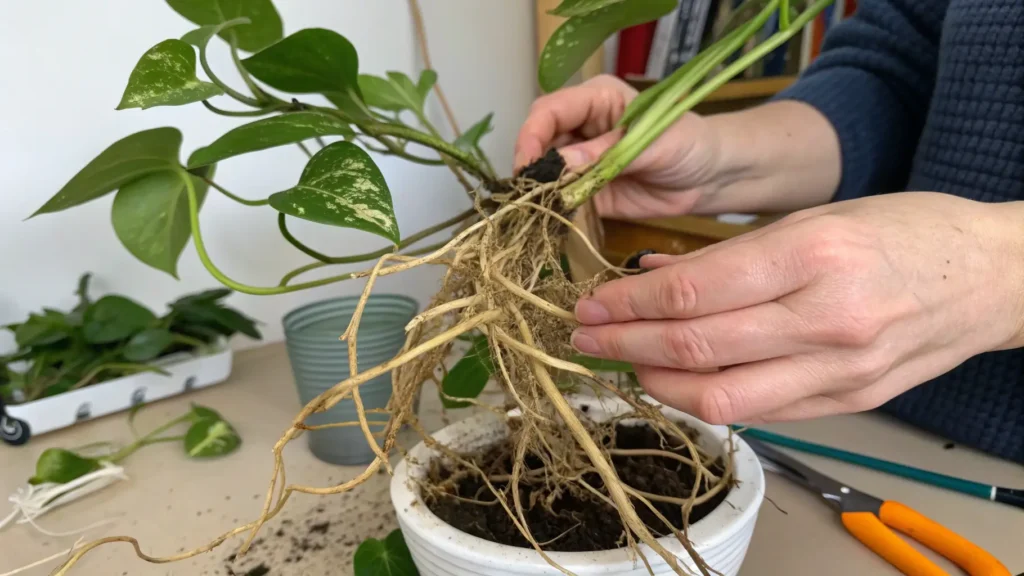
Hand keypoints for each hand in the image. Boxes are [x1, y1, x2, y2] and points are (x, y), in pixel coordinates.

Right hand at [514, 74, 721, 218]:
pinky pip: (560, 200)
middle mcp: (581, 127)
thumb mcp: (654, 144)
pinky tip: (550, 218)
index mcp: (596, 99)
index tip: (527, 163)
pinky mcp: (585, 193)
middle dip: (530, 164)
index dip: (532, 133)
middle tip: (530, 191)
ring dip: (538, 190)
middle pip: (538, 140)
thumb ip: (608, 153)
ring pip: (543, 172)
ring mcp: (580, 161)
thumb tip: (561, 162)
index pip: (550, 110)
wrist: (710, 178)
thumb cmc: (689, 144)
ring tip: (537, 207)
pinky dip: (553, 209)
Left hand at [569, 193, 1023, 423]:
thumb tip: (653, 275)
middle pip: (696, 350)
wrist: (993, 276)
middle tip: (584, 336)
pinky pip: (760, 414)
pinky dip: (709, 400)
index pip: (694, 294)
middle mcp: (827, 320)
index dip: (628, 305)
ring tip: (625, 363)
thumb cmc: (906, 233)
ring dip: (657, 384)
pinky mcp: (849, 402)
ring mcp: (840, 370)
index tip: (591, 304)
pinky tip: (681, 382)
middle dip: (624, 345)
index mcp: (814, 256)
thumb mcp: (816, 217)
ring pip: (720, 399)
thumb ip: (731, 253)